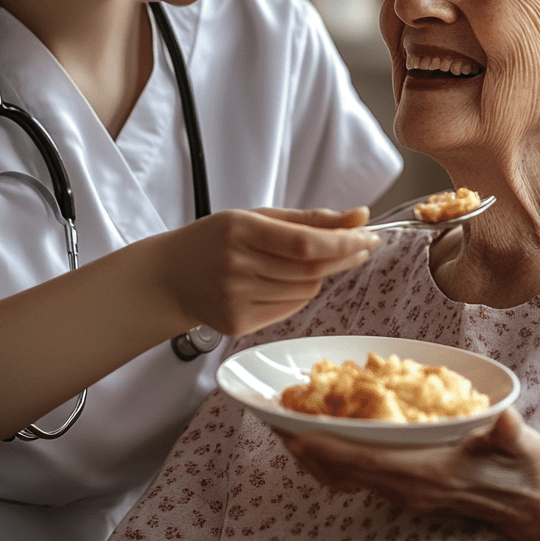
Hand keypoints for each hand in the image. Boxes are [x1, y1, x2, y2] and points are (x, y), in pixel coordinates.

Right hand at [158, 207, 378, 337]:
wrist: (170, 276)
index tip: (369, 235)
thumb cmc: (217, 239)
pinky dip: (299, 294)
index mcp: (239, 230)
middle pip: (310, 269)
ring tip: (310, 261)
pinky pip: (289, 309)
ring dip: (319, 275)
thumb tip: (360, 215)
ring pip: (304, 291)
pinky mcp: (237, 325)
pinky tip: (287, 282)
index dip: (343, 242)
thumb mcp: (256, 217)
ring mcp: (235, 299)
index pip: (305, 243)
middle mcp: (236, 266)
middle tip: (362, 245)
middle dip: (343, 256)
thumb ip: (309, 219)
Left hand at [280, 409, 539, 540]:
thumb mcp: (525, 449)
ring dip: (318, 455)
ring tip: (286, 430)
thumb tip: (506, 420)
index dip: (334, 449)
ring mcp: (407, 492)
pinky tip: (321, 442)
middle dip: (311, 449)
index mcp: (430, 474)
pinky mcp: (407, 488)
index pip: (372, 462)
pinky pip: (361, 475)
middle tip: (276, 423)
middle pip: (349, 471)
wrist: (532, 506)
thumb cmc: (526, 471)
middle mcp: (411, 487)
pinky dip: (335, 459)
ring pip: (350, 475)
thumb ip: (512, 436)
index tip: (300, 435)